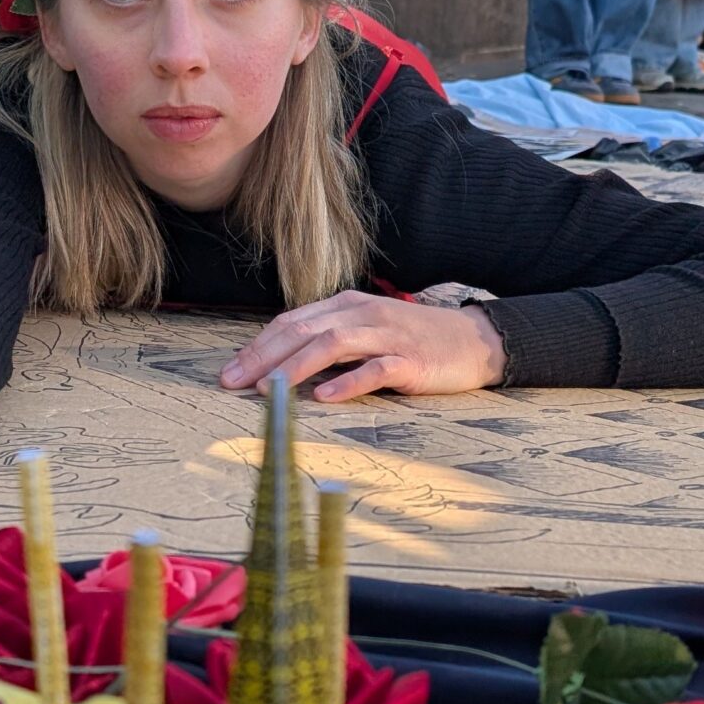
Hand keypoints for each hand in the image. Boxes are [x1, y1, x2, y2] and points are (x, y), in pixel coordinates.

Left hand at [219, 292, 506, 404]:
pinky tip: (325, 397)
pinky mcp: (411, 361)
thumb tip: (281, 365)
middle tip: (232, 382)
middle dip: (263, 357)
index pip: (292, 321)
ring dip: (295, 367)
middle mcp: (363, 315)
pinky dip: (348, 382)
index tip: (229, 371)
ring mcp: (388, 335)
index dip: (258, 346)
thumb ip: (330, 341)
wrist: (474, 340)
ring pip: (333, 345)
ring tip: (268, 390)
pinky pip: (376, 369)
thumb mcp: (368, 330)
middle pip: (304, 330)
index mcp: (348, 306)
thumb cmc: (414, 340)